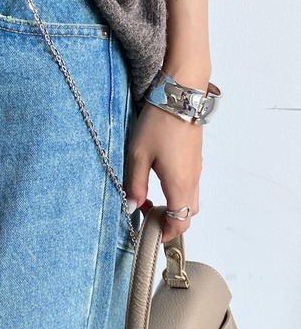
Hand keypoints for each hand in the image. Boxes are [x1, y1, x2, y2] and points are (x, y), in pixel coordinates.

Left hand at [125, 101, 202, 242]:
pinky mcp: (195, 157)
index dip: (165, 233)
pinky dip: (177, 189)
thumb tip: (132, 206)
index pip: (179, 222)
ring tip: (148, 195)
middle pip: (187, 213)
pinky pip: (190, 183)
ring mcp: (196, 168)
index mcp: (179, 184)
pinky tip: (158, 175)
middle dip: (169, 220)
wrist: (180, 96)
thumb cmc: (159, 123)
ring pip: (190, 198)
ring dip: (172, 204)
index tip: (149, 233)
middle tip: (146, 213)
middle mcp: (192, 179)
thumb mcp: (138, 155)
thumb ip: (136, 184)